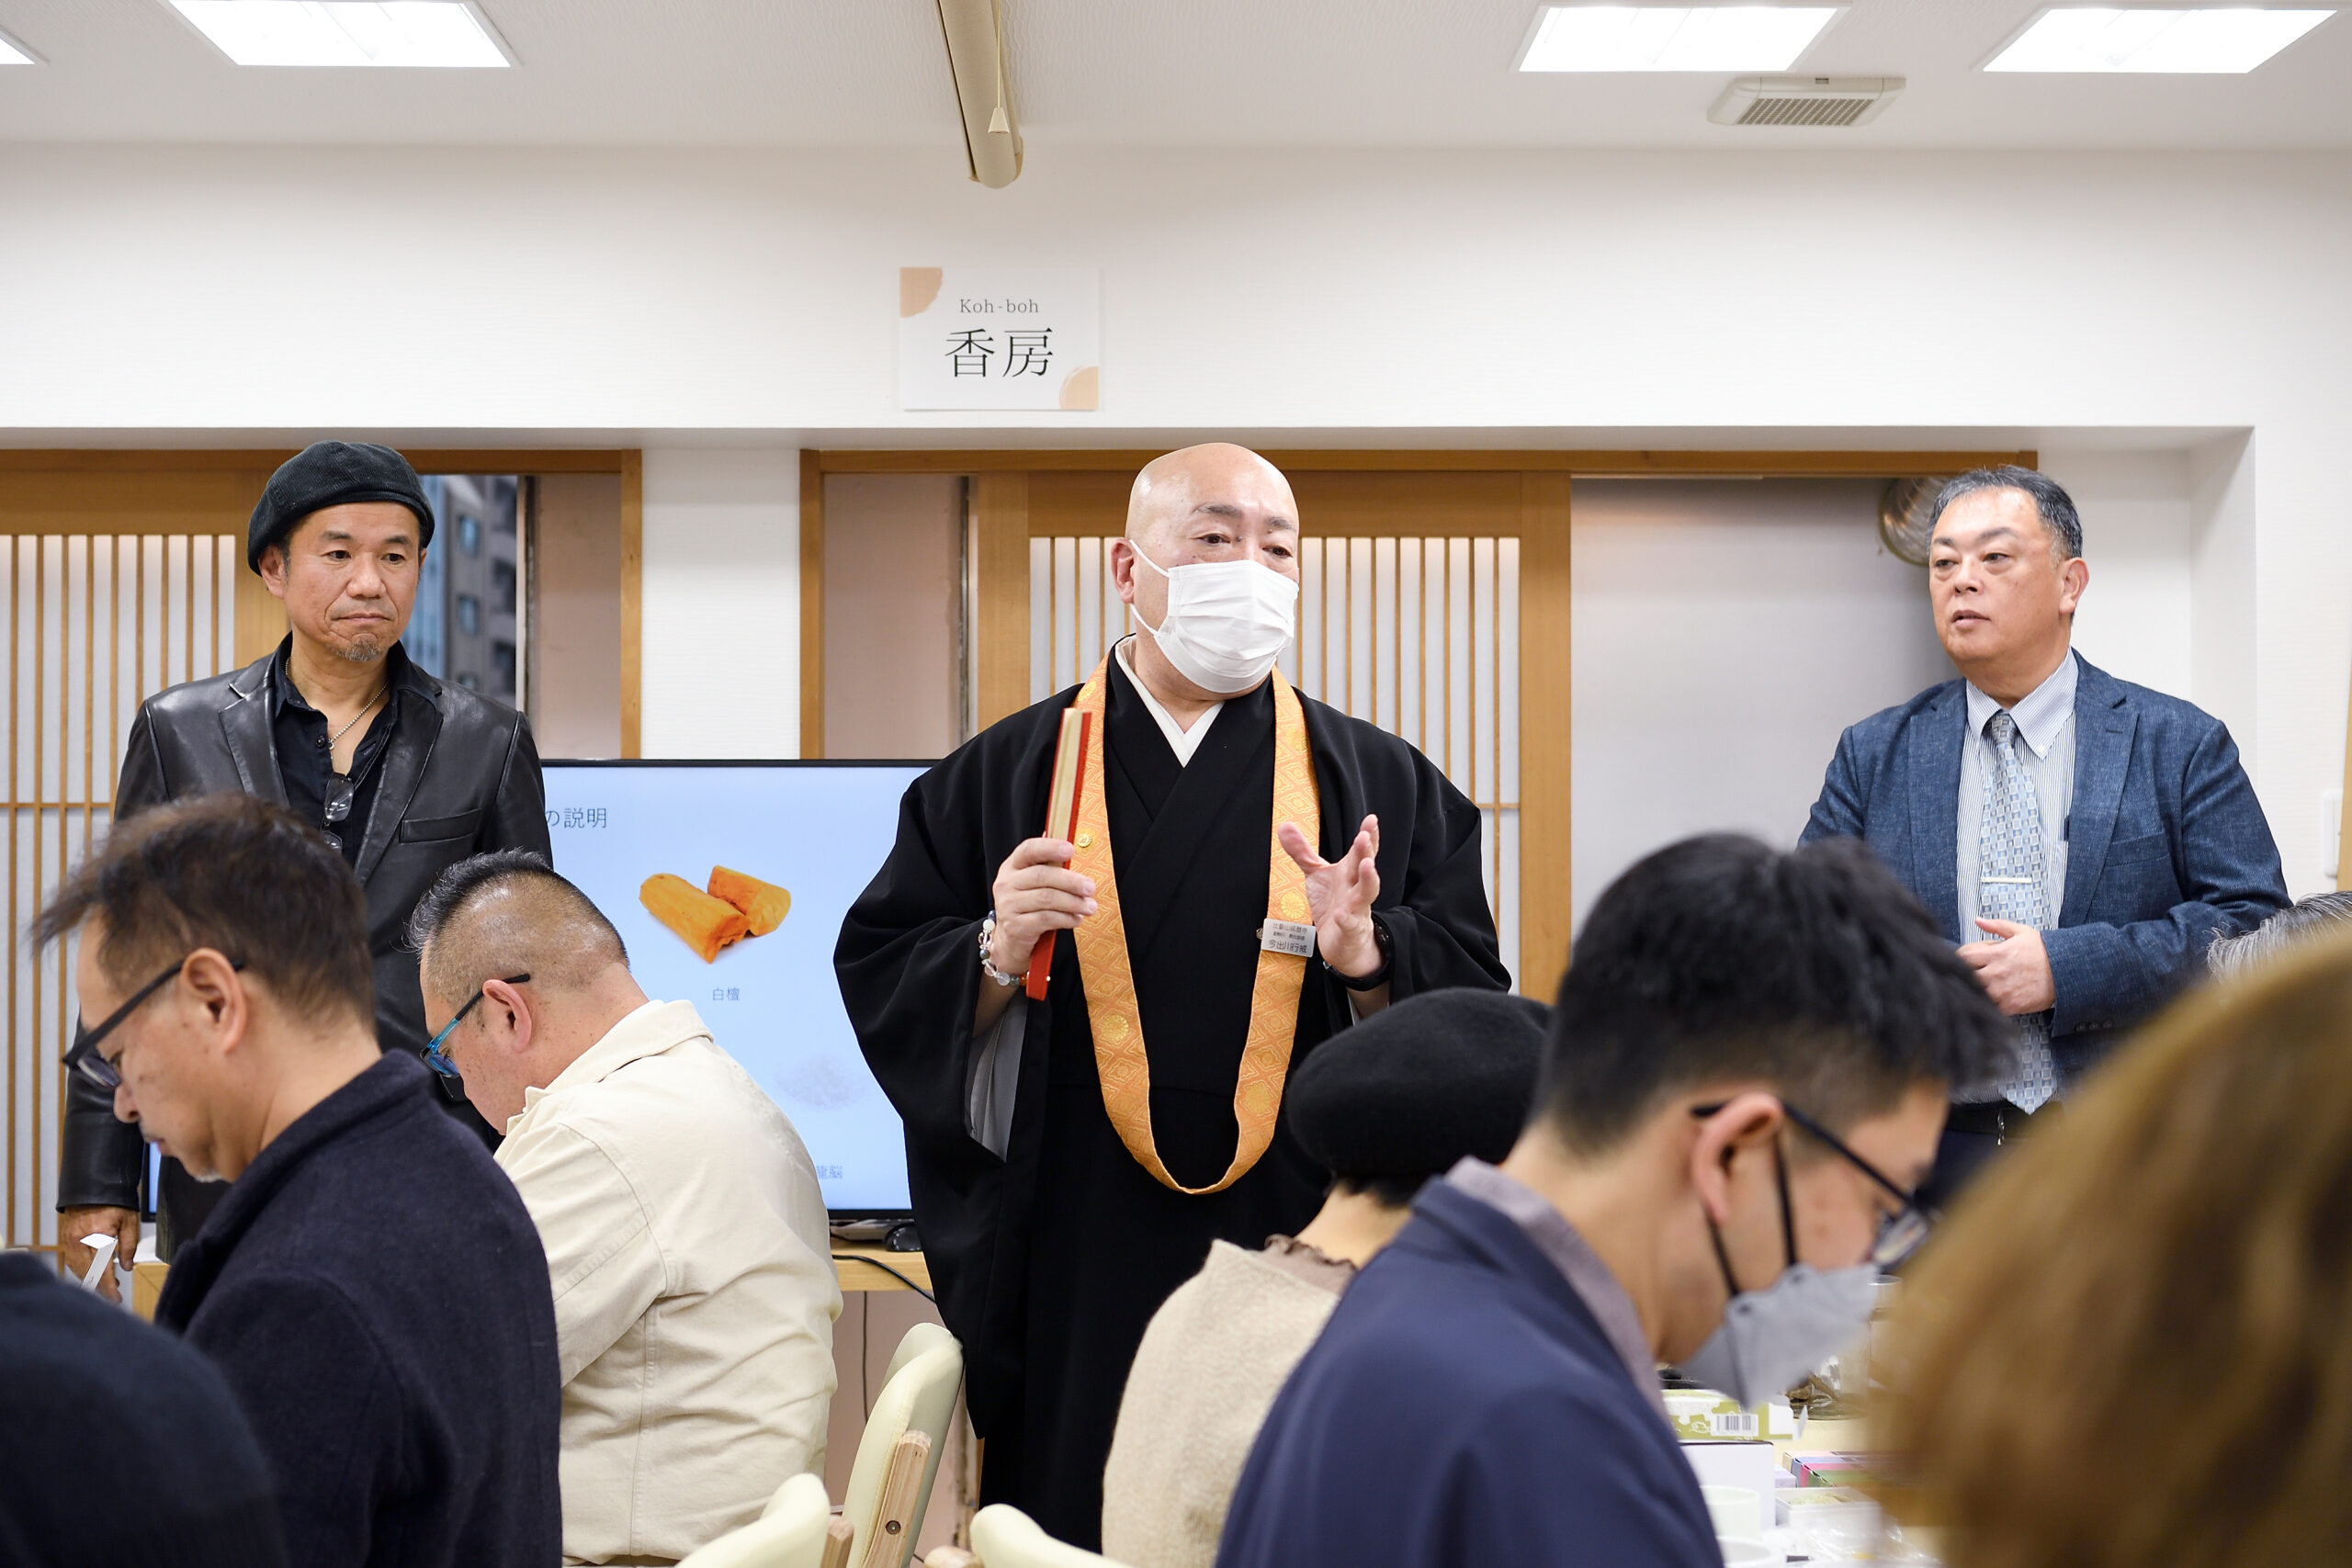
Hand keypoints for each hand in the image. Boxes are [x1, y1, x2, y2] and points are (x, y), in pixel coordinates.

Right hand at [59, 1205, 138, 1302]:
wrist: (94, 1187)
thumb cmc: (115, 1202)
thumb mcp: (129, 1222)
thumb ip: (128, 1246)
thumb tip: (126, 1267)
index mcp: (97, 1237)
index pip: (102, 1270)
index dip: (108, 1288)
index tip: (115, 1299)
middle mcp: (79, 1241)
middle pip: (87, 1274)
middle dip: (99, 1287)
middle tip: (112, 1294)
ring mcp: (69, 1240)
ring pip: (77, 1269)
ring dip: (90, 1279)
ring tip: (107, 1283)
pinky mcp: (66, 1238)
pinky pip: (72, 1260)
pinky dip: (82, 1269)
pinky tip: (92, 1271)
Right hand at [987, 836, 1097, 976]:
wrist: (1010, 940)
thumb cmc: (1028, 906)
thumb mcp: (1033, 884)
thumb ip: (1049, 865)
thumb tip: (1068, 842)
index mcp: (1012, 867)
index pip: (1028, 850)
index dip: (1049, 847)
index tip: (1070, 850)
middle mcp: (1006, 884)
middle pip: (1041, 876)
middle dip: (1070, 881)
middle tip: (1091, 888)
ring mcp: (1008, 905)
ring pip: (1046, 899)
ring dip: (1073, 902)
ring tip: (1089, 907)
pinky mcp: (1015, 926)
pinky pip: (1046, 919)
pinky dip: (1066, 918)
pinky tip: (1076, 919)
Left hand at [1278, 814, 1381, 978]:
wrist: (1343, 943)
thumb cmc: (1334, 904)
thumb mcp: (1317, 874)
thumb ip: (1303, 851)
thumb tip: (1285, 825)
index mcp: (1350, 872)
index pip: (1361, 851)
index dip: (1368, 835)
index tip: (1371, 819)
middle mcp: (1356, 887)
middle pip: (1364, 867)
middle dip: (1366, 851)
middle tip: (1365, 836)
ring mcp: (1356, 909)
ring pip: (1366, 893)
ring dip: (1369, 879)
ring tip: (1368, 865)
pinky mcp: (1350, 930)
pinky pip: (1349, 924)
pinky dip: (1345, 919)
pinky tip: (1340, 914)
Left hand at [1958, 918, 2056, 1015]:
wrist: (2066, 971)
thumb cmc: (2044, 951)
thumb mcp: (2021, 932)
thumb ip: (1997, 926)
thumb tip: (1979, 920)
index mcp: (1997, 953)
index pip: (1963, 956)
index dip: (1959, 957)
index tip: (1963, 959)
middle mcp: (1996, 972)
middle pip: (1965, 975)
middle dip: (1963, 974)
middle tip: (1968, 973)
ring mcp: (2002, 990)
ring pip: (1975, 992)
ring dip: (1973, 989)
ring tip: (1979, 986)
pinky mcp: (2010, 1005)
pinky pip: (1990, 1007)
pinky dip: (1986, 1003)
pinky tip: (1991, 997)